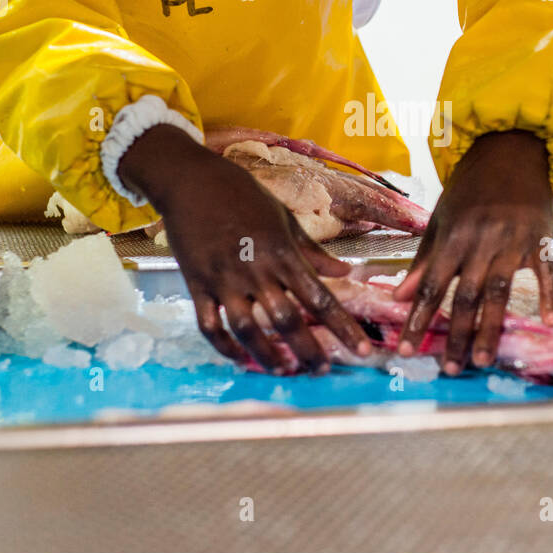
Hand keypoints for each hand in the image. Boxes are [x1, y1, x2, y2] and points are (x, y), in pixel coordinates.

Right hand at [118, 124, 371, 373]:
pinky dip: (224, 346)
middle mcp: (256, 270)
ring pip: (248, 329)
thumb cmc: (242, 195)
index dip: (342, 328)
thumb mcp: (284, 218)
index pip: (319, 298)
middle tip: (322, 371)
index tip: (362, 350)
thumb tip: (345, 272)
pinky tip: (240, 358)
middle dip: (308, 351)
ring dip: (267, 355)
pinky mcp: (197, 285)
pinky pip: (210, 325)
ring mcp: (225, 280)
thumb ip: (312, 251)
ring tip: (285, 371)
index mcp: (282, 253)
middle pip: (286, 321)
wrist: (191, 181)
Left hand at [393, 130, 552, 374]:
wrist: (512, 150)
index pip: (431, 286)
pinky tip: (547, 321)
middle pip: (466, 295)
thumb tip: (399, 297)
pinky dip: (548, 295)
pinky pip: (546, 271)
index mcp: (453, 238)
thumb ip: (424, 261)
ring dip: (491, 327)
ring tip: (482, 359)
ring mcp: (514, 241)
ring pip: (500, 291)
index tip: (406, 349)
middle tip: (450, 369)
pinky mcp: (542, 239)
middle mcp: (481, 242)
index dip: (418, 319)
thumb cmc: (472, 190)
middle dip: (456, 334)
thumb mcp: (441, 220)